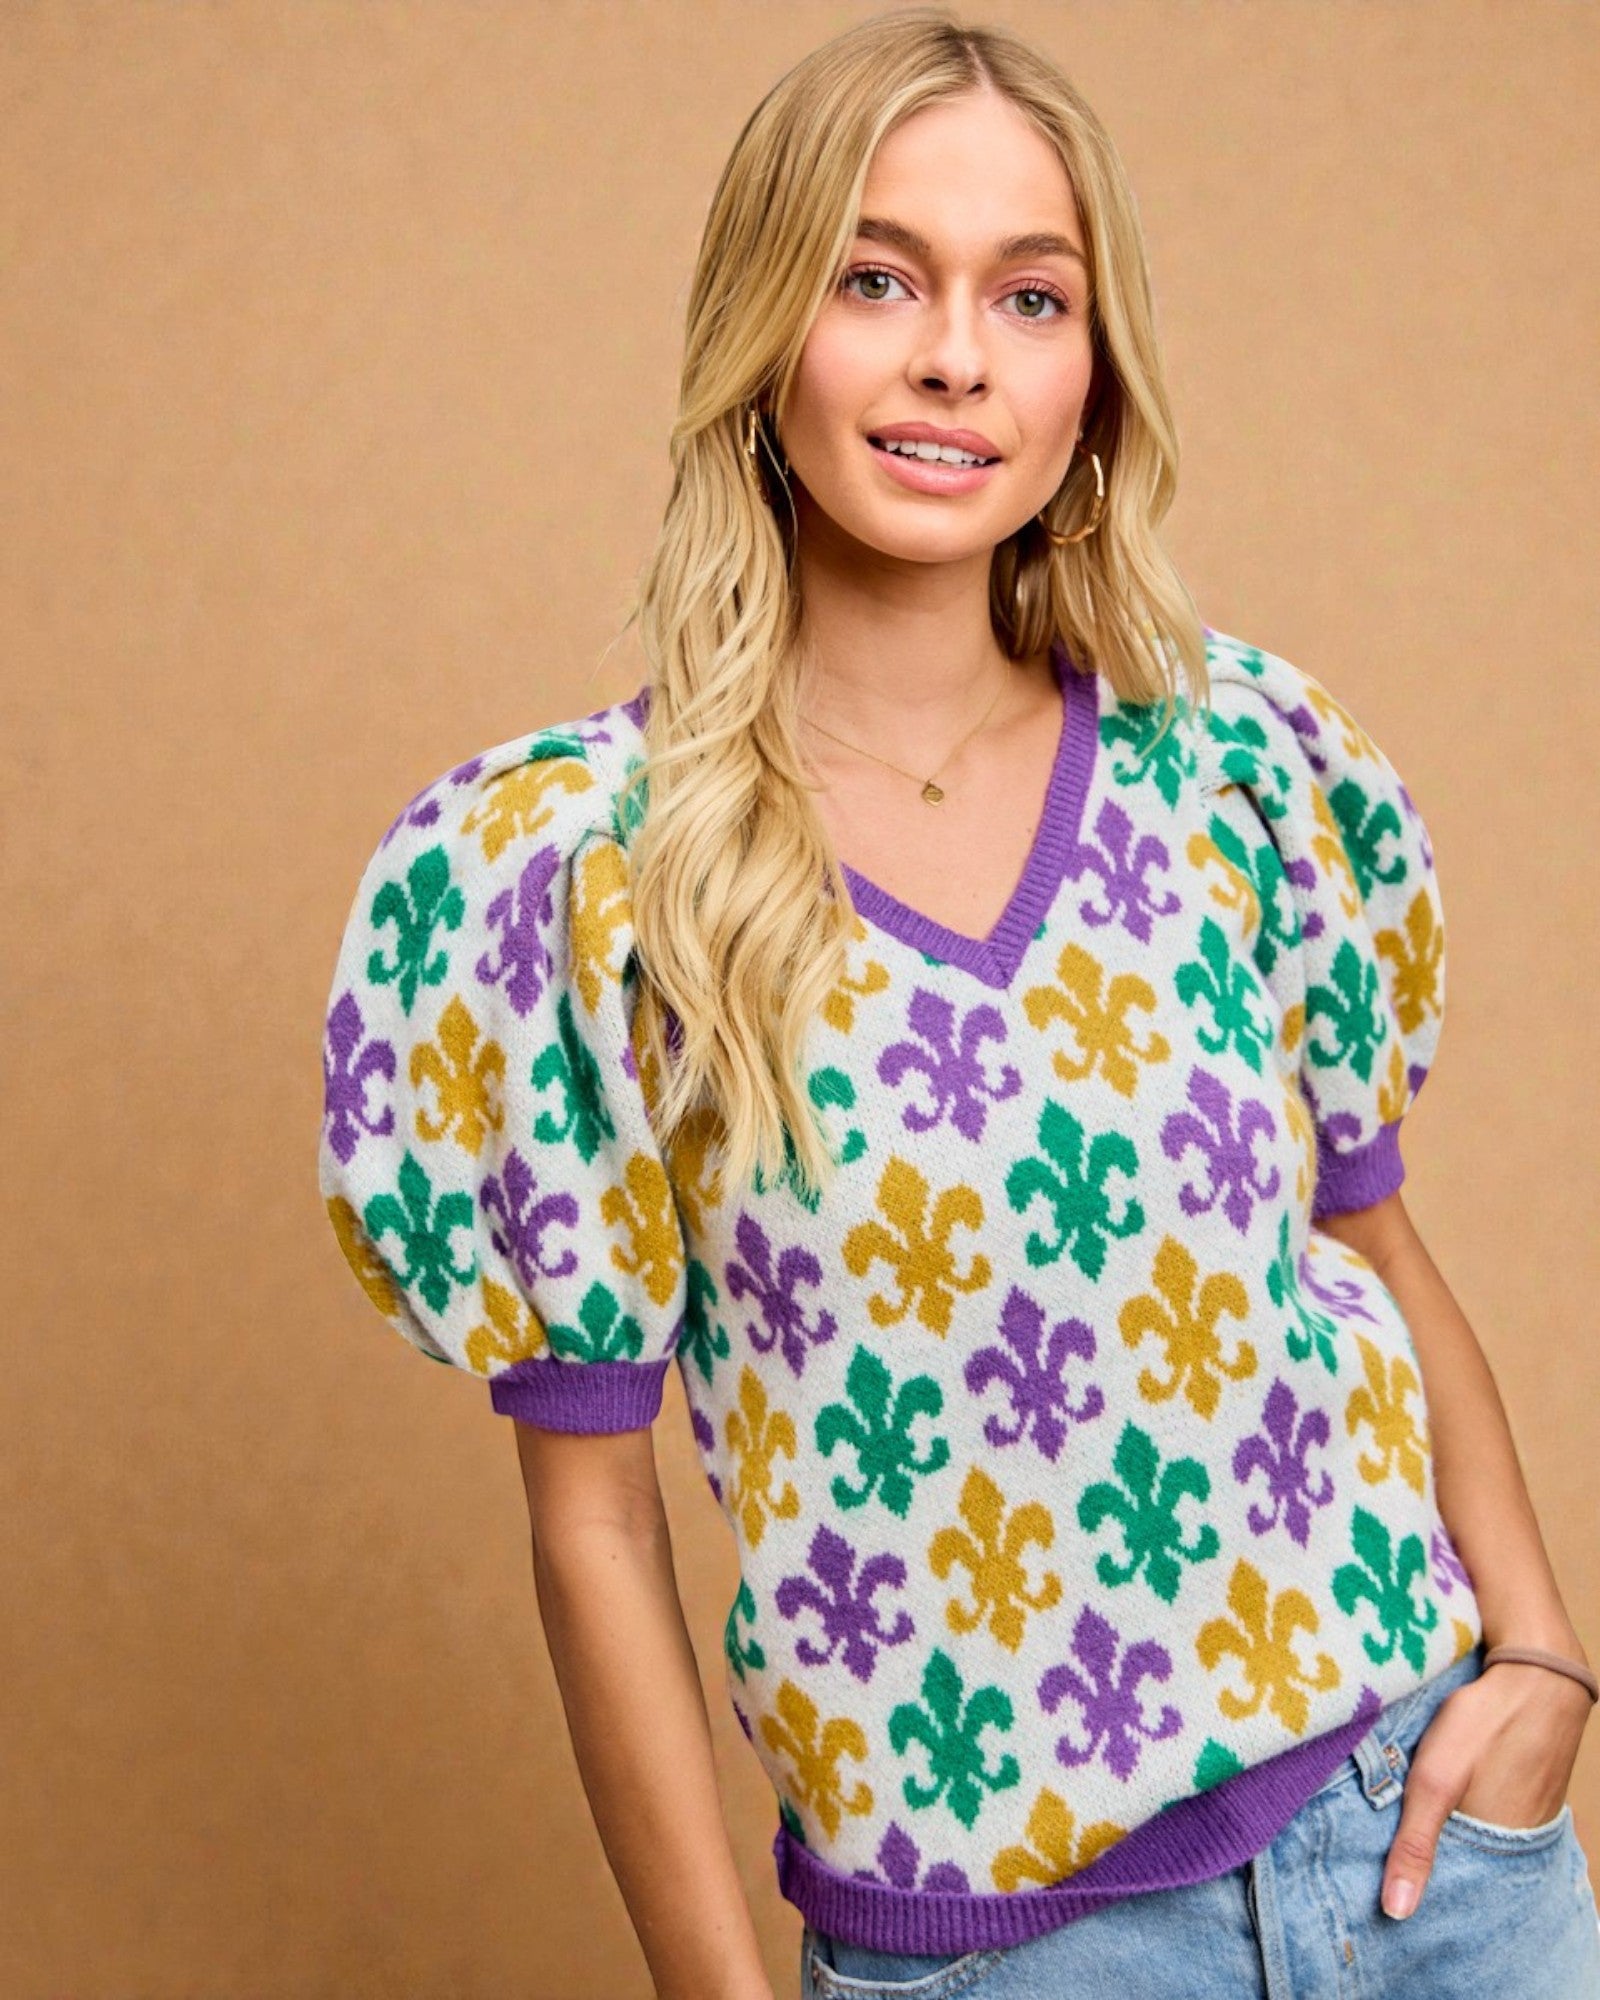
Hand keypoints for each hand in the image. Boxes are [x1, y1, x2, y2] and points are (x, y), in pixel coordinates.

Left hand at [1381, 1659, 1592, 1918]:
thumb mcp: (1435, 1782)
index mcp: (1497, 1856)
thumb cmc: (1485, 1727)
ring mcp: (1520, 1818)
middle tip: (1374, 1851)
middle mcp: (1514, 1847)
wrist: (1534, 1676)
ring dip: (1436, 1832)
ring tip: (1395, 1822)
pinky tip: (1430, 1798)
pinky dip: (1454, 1811)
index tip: (1373, 1887)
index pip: (1448, 1891)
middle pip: (1457, 1865)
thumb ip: (1415, 1845)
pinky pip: (1480, 1815)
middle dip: (1420, 1861)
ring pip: (1466, 1838)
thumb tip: (1396, 1911)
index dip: (1413, 1887)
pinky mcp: (1519, 1793)